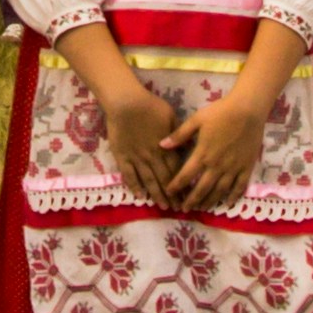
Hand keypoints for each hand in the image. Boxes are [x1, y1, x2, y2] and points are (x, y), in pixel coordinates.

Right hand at [95, 77, 180, 204]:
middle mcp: (153, 157)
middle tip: (178, 209)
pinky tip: (140, 196)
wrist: (126, 102)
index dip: (182, 185)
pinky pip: (129, 175)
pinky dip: (135, 187)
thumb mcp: (172, 117)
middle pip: (164, 180)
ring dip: (156, 195)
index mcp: (166, 148)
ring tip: (163, 207)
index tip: (188, 196)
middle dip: (172, 196)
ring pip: (148, 181)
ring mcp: (136, 159)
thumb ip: (180, 134)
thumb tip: (189, 147)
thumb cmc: (151, 106)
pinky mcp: (122, 157)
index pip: (177, 171)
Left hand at [161, 86, 270, 215]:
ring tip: (201, 208)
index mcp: (202, 154)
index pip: (185, 176)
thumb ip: (179, 135)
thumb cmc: (221, 112)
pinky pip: (239, 187)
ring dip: (209, 202)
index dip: (175, 186)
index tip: (169, 192)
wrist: (247, 110)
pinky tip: (227, 204)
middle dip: (191, 201)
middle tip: (184, 209)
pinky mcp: (246, 168)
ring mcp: (232, 169)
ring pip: (219, 191)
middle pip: (201, 189)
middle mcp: (216, 166)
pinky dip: (233, 197)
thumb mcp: (196, 120)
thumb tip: (161, 145)